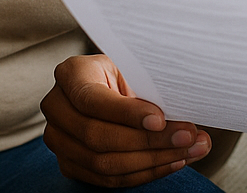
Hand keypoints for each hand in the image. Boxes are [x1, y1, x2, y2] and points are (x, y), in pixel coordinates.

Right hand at [40, 54, 210, 185]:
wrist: (108, 87)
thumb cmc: (124, 74)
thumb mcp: (133, 68)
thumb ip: (149, 88)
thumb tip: (181, 114)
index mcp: (71, 74)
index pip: (93, 100)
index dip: (127, 114)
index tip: (160, 119)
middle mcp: (57, 106)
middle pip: (97, 136)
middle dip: (148, 141)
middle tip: (187, 137)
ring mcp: (58, 139)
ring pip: (103, 163)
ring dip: (153, 161)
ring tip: (189, 151)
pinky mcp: (68, 163)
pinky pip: (106, 179)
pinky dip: (144, 173)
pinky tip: (171, 161)